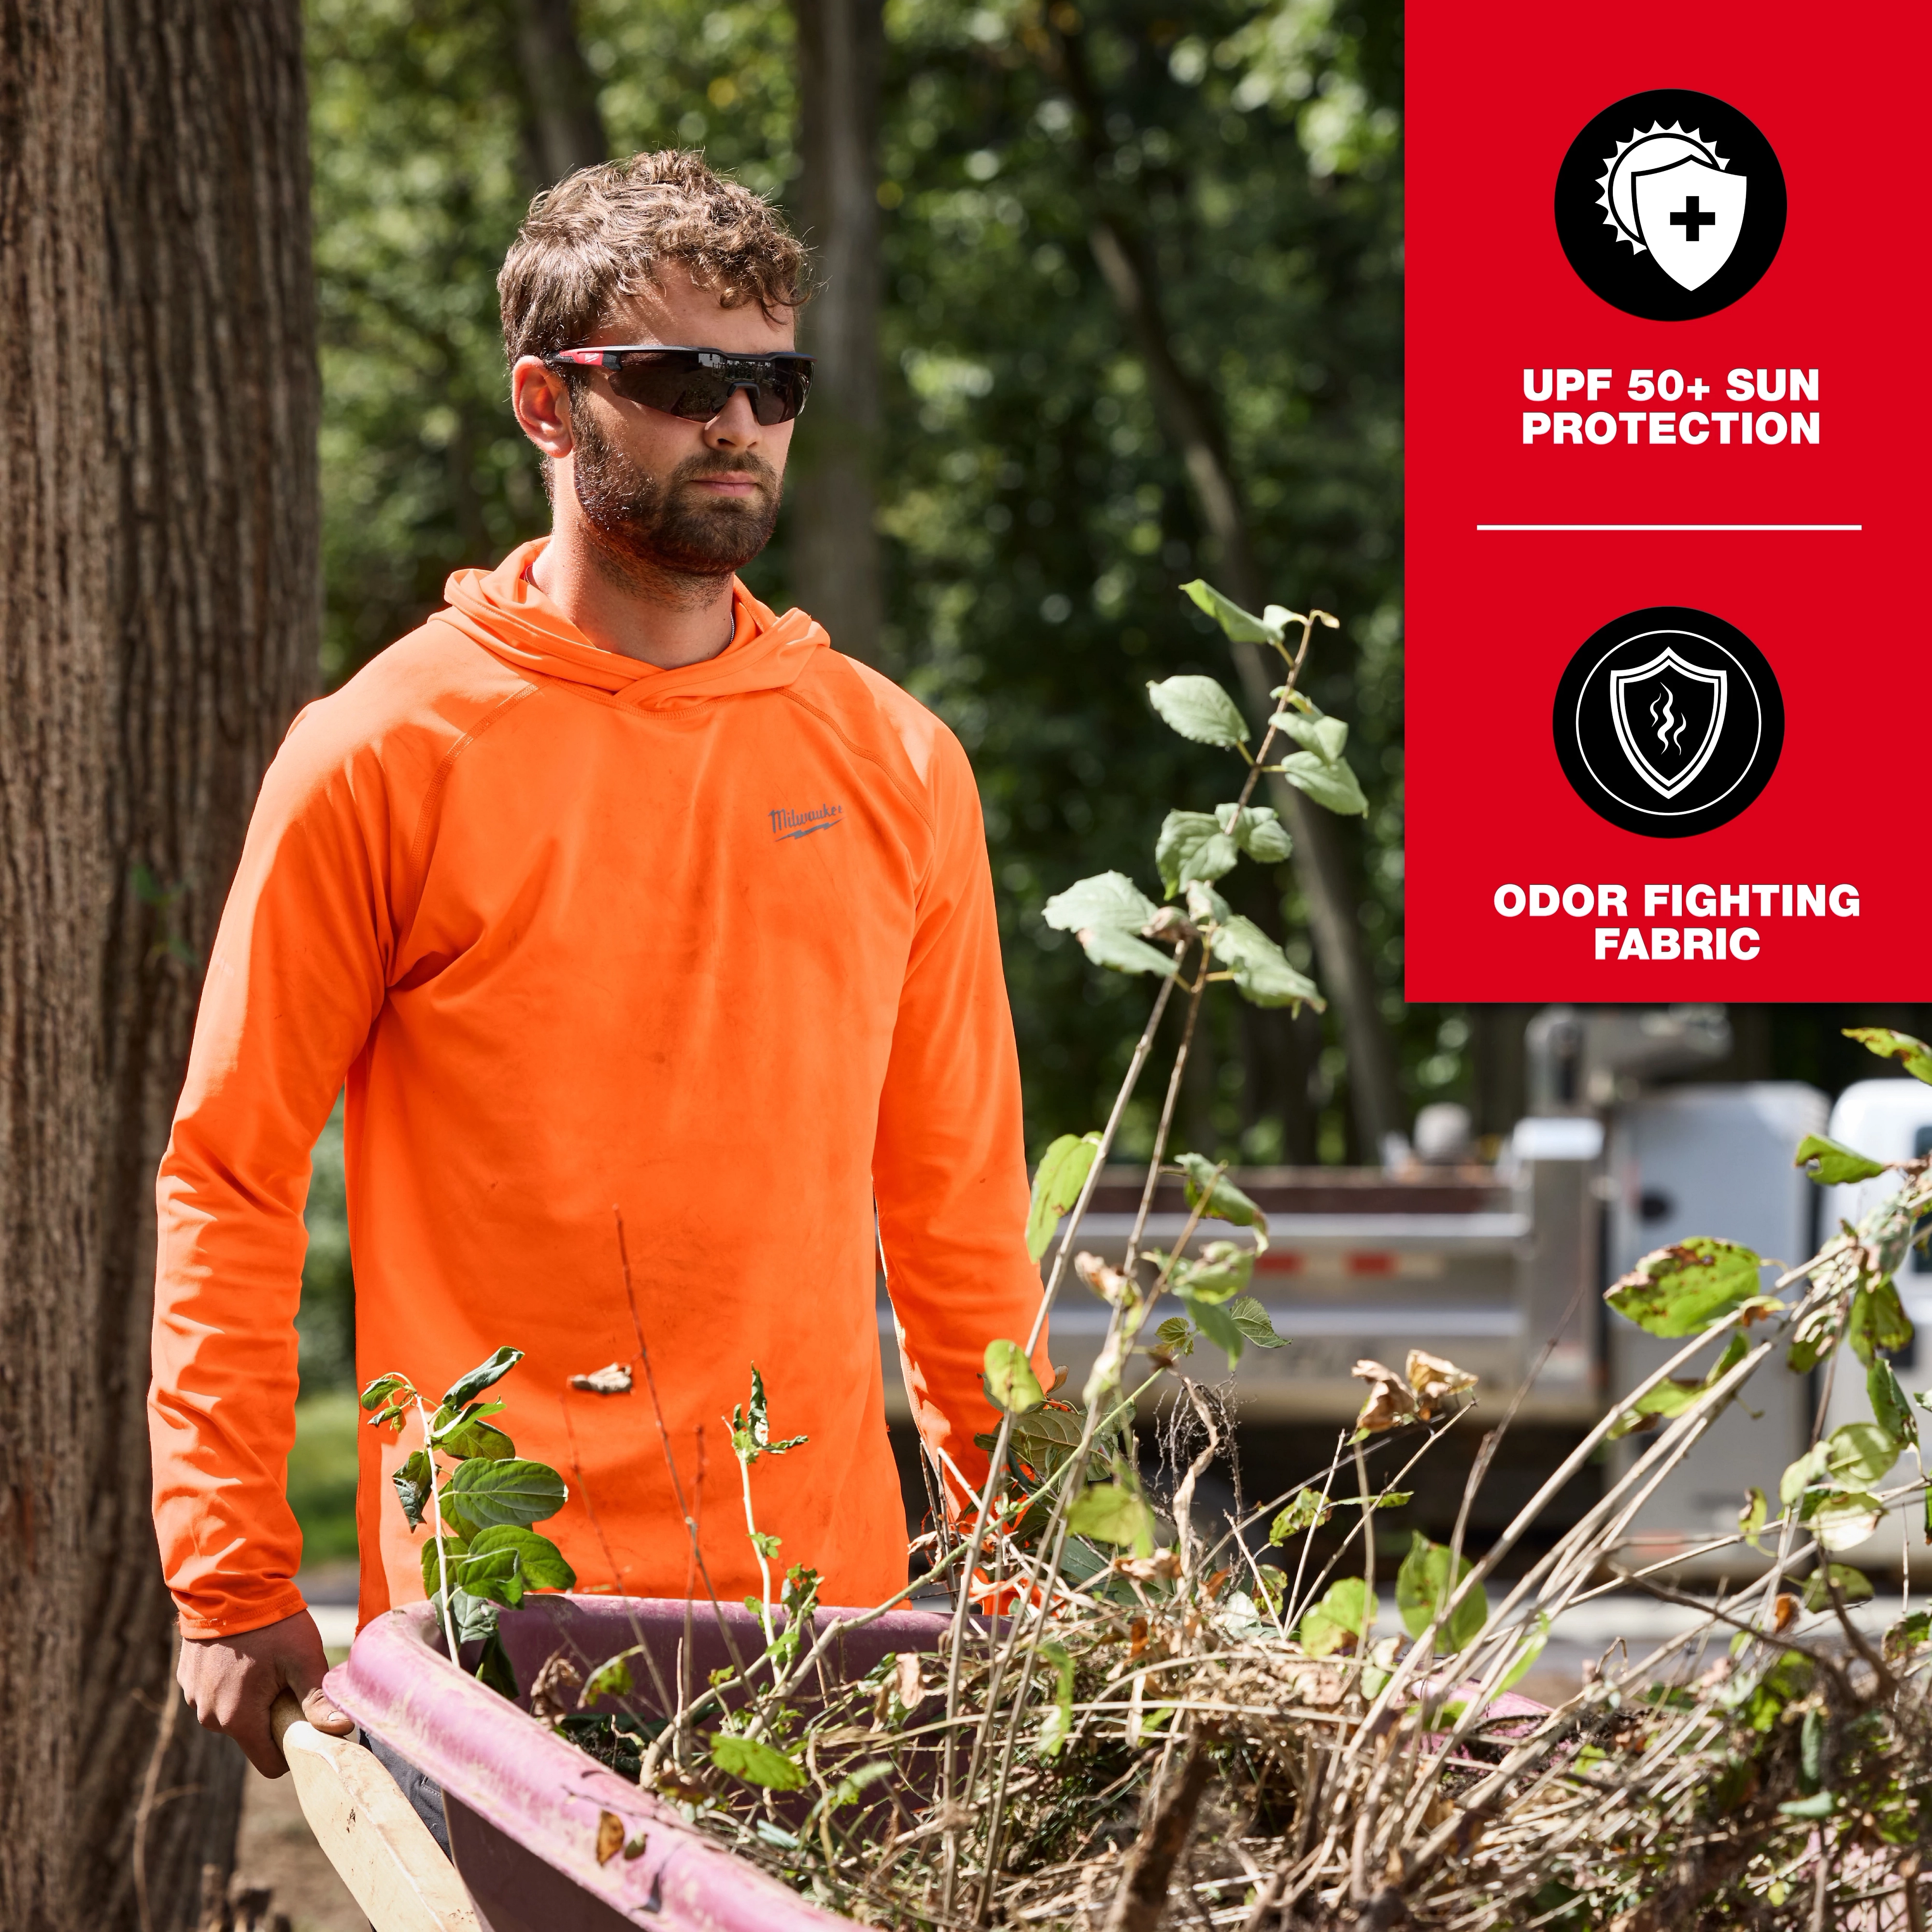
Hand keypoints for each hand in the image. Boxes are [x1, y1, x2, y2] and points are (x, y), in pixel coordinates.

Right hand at [177, 1608, 354, 1776]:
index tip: (305, 1720)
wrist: (228, 1584)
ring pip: (234, 1714)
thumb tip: (341, 1731)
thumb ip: (318, 1700)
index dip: (293, 1746)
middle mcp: (209, 1717)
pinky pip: (217, 1695)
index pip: (270, 1763)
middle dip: (273, 1717)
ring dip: (252, 1699)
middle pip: (253, 1736)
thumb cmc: (271, 1622)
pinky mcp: (188, 1680)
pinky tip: (245, 1654)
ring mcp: (194, 1698)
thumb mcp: (302, 1658)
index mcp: (236, 1719)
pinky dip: (233, 1683)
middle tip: (286, 1679)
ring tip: (265, 1662)